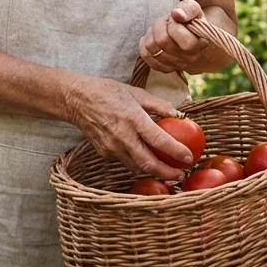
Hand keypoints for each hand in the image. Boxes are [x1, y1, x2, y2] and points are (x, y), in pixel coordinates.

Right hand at [64, 76, 191, 181]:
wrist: (77, 99)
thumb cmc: (108, 92)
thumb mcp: (136, 92)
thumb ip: (158, 105)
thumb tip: (179, 114)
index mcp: (133, 118)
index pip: (159, 140)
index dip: (176, 152)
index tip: (189, 158)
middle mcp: (122, 136)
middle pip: (148, 163)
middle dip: (167, 173)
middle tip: (180, 175)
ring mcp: (111, 147)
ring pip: (136, 167)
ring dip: (152, 170)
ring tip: (166, 170)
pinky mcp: (104, 153)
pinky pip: (124, 161)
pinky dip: (136, 161)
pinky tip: (142, 155)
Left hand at [139, 0, 209, 74]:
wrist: (186, 34)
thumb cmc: (189, 20)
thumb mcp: (192, 9)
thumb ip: (187, 9)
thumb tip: (176, 14)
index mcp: (201, 44)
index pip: (186, 41)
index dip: (174, 27)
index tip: (174, 20)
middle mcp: (190, 58)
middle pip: (162, 41)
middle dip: (159, 25)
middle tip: (165, 22)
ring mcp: (176, 65)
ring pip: (151, 46)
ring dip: (151, 33)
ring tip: (160, 29)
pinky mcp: (163, 68)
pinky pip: (145, 55)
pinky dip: (145, 43)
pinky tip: (153, 38)